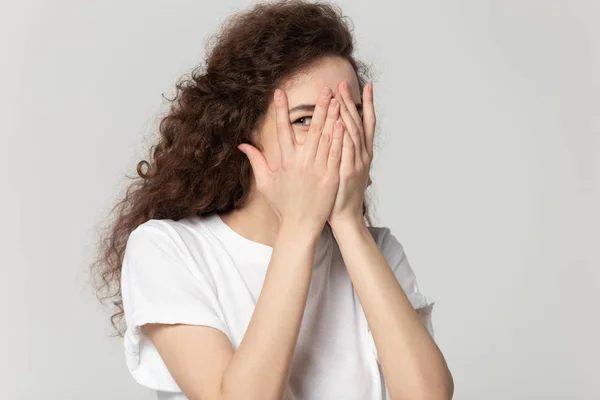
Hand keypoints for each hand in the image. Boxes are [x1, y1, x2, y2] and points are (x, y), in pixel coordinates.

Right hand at [238, 87, 343, 231]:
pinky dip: (340, 137)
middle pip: (310, 130)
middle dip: (318, 107)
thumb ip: (256, 161)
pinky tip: (343, 123)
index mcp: (285, 162)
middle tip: (325, 89)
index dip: (281, 111)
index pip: (281, 131)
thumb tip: (242, 145)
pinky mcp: (331, 177)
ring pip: (326, 138)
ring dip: (332, 117)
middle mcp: (301, 163)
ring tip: (337, 99)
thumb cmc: (283, 205)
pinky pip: (337, 153)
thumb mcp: (266, 183)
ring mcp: (318, 170)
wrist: (300, 226)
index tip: (280, 93)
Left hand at [327, 80, 374, 226]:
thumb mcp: (344, 168)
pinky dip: (345, 137)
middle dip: (351, 102)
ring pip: (353, 133)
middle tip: (344, 83)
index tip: (365, 85)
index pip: (366, 123)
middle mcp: (363, 155)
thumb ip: (343, 150)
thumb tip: (338, 134)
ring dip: (346, 113)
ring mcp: (356, 163)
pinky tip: (340, 122)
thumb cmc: (340, 193)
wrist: (344, 217)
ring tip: (339, 95)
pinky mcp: (347, 173)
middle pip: (358, 123)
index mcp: (362, 153)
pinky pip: (347, 151)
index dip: (367, 104)